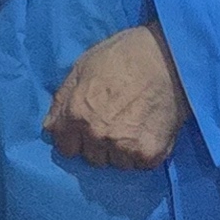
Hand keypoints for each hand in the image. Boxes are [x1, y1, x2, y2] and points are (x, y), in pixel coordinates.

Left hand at [43, 24, 187, 169]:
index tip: (88, 129)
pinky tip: (149, 130)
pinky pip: (140, 165)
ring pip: (117, 164)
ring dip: (123, 151)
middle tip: (116, 122)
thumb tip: (50, 128)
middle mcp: (97, 134)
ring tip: (134, 125)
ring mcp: (124, 146)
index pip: (66, 149)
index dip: (76, 138)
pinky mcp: (149, 153)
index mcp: (76, 114)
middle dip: (100, 145)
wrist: (169, 55)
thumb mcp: (83, 66)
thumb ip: (62, 100)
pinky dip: (144, 153)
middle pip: (92, 158)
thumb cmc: (123, 54)